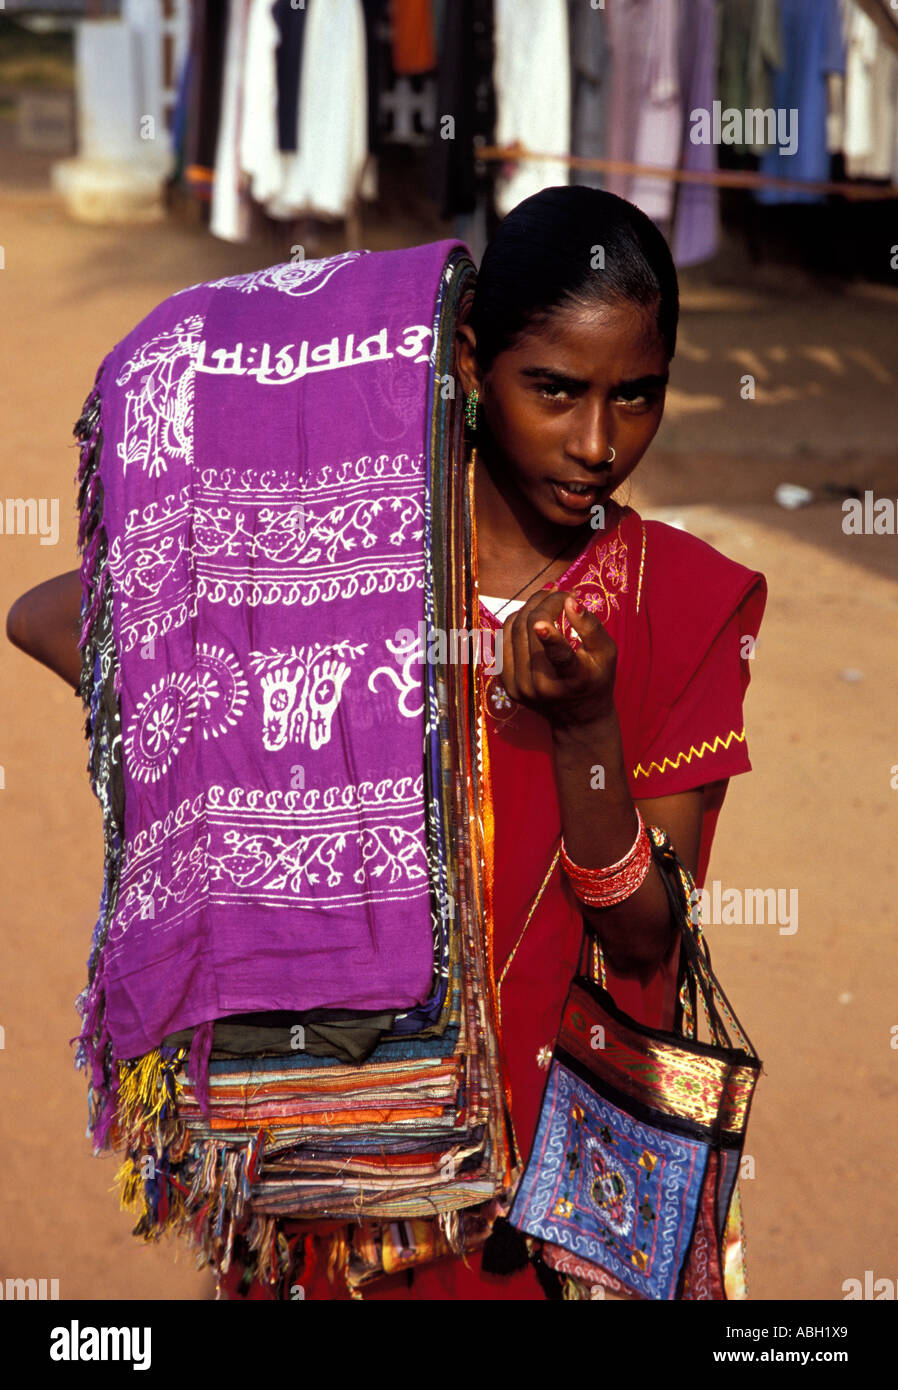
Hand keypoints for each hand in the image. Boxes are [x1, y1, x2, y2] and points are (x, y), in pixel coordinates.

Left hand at [495, 587, 616, 727]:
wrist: (577, 716)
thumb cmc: (597, 678)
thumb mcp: (606, 652)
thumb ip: (591, 626)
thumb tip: (569, 600)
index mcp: (574, 679)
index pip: (561, 658)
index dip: (550, 639)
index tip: (541, 624)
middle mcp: (543, 686)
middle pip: (532, 628)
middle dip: (546, 602)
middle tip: (560, 592)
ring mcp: (521, 687)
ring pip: (514, 629)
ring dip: (530, 607)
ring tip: (547, 599)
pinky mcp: (507, 684)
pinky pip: (502, 640)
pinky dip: (515, 622)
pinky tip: (531, 617)